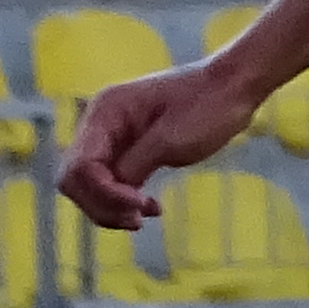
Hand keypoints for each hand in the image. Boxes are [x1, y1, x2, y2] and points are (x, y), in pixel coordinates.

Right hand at [58, 57, 262, 231]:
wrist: (232, 88)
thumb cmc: (207, 107)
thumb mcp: (171, 140)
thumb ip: (135, 166)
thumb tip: (112, 190)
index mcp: (105, 111)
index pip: (80, 165)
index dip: (104, 193)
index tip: (142, 204)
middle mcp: (100, 122)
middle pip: (75, 179)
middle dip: (102, 204)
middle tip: (140, 219)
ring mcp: (111, 135)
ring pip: (90, 185)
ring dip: (111, 207)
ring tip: (145, 217)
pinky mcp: (127, 148)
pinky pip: (111, 181)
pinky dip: (124, 199)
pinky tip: (152, 208)